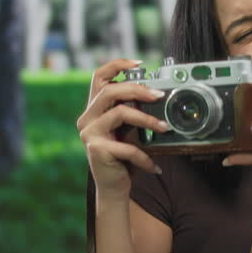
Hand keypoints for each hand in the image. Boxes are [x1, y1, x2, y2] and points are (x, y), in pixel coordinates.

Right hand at [76, 59, 168, 202]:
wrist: (113, 188)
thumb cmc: (123, 157)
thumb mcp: (129, 130)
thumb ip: (134, 112)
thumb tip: (157, 94)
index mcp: (94, 109)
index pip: (99, 77)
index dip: (117, 65)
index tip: (140, 64)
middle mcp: (87, 118)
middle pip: (110, 91)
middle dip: (138, 89)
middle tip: (159, 95)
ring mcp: (89, 134)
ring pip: (120, 113)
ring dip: (147, 119)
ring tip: (164, 128)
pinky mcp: (97, 150)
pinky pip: (128, 146)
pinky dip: (144, 157)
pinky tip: (154, 167)